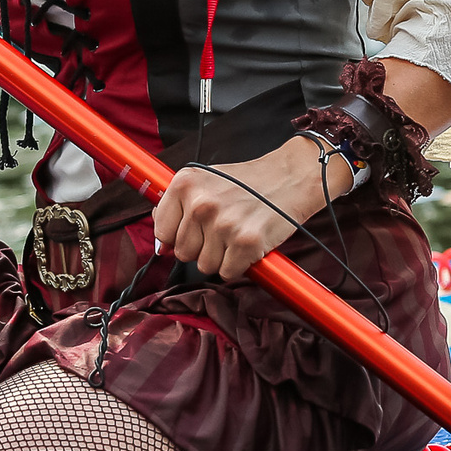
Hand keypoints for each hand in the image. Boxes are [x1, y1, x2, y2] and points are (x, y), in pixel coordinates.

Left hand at [154, 135, 341, 282]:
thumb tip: (161, 244)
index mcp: (185, 183)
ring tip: (236, 233)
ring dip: (221, 257)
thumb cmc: (248, 182)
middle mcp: (201, 203)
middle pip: (183, 252)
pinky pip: (227, 272)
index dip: (177, 236)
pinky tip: (248, 243)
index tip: (194, 230)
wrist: (290, 178)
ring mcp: (223, 224)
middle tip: (222, 229)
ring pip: (205, 266)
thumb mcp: (205, 181)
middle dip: (202, 247)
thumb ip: (178, 207)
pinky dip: (238, 264)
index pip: (162, 230)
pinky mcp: (246, 243)